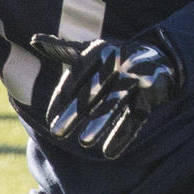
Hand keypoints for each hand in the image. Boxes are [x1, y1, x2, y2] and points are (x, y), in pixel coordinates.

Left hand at [26, 33, 180, 159]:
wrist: (159, 58)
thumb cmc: (115, 56)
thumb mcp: (91, 50)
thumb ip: (63, 49)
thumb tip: (34, 40)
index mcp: (100, 50)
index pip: (76, 75)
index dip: (62, 97)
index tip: (49, 118)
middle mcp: (119, 62)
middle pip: (94, 90)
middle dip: (75, 112)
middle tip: (56, 132)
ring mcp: (136, 77)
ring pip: (115, 103)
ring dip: (100, 123)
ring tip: (84, 143)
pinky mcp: (151, 94)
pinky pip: (136, 117)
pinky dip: (124, 135)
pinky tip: (110, 153)